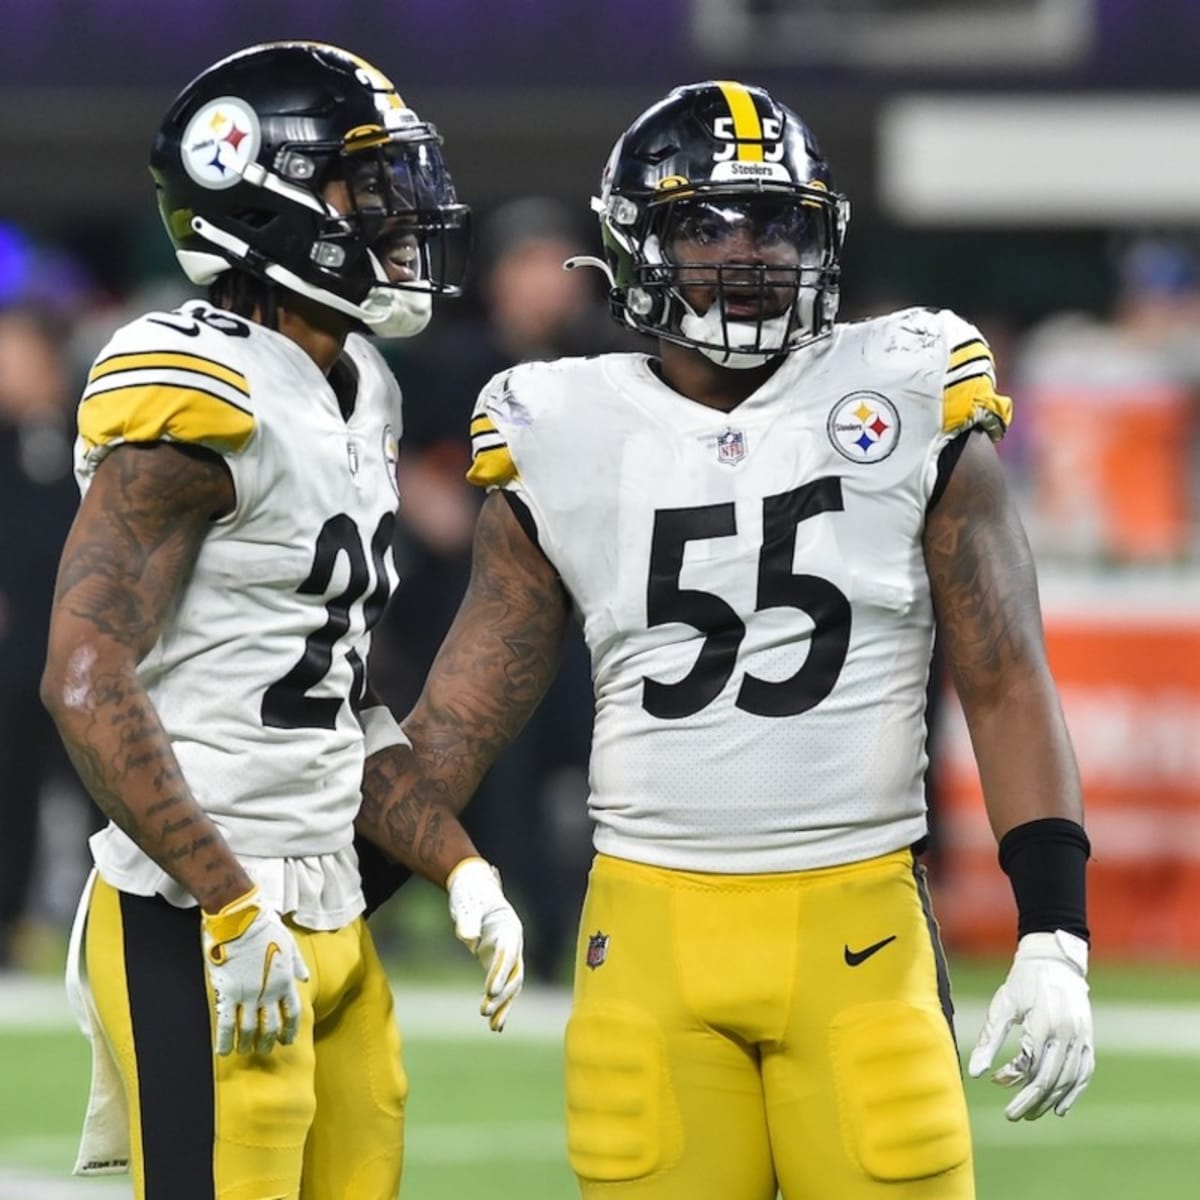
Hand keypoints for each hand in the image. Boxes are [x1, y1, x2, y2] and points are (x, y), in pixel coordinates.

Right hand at [201, 886, 309, 1055]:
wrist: (239, 917)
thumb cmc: (264, 926)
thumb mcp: (288, 943)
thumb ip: (297, 964)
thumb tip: (305, 979)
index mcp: (285, 979)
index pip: (292, 1013)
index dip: (290, 1030)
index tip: (287, 1041)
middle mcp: (269, 991)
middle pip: (271, 1026)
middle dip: (268, 1041)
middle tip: (265, 1049)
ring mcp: (248, 994)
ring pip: (249, 1029)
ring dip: (247, 1043)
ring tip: (245, 1051)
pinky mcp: (227, 992)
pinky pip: (226, 1023)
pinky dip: (225, 1041)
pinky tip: (223, 1051)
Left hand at [446, 857, 524, 1031]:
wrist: (473, 887)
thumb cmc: (469, 894)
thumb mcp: (466, 904)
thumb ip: (468, 920)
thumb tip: (469, 939)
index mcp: (508, 927)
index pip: (507, 954)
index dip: (500, 972)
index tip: (490, 991)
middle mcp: (513, 942)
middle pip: (514, 973)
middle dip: (502, 994)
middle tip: (484, 1011)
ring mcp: (507, 953)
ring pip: (512, 985)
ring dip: (504, 1005)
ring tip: (492, 1026)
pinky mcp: (498, 961)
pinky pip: (503, 986)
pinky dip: (501, 1005)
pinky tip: (495, 1025)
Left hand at [969, 929, 1093, 1119]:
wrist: (1053, 961)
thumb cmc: (1022, 982)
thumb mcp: (1002, 1005)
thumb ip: (989, 1039)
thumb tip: (974, 1073)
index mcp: (1043, 1023)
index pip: (1030, 1064)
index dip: (1012, 1078)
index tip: (994, 1080)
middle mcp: (1066, 1034)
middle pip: (1050, 1078)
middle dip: (1030, 1100)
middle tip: (1013, 1115)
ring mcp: (1081, 1038)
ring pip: (1068, 1080)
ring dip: (1050, 1100)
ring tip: (1031, 1114)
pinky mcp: (1088, 1040)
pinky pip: (1084, 1073)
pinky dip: (1073, 1092)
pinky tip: (1060, 1108)